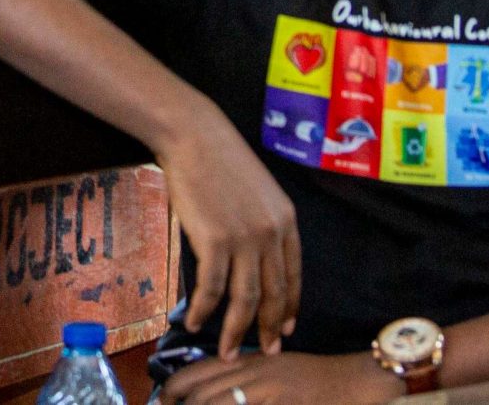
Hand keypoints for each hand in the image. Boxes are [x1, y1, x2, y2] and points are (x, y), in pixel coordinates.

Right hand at [159, 103, 302, 359]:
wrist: (194, 135)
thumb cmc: (219, 158)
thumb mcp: (257, 191)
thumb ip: (262, 223)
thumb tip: (253, 257)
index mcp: (286, 221)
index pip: (294, 276)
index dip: (291, 307)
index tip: (287, 329)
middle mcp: (271, 234)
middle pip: (274, 294)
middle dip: (270, 329)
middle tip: (264, 352)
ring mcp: (245, 239)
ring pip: (245, 300)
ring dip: (236, 331)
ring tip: (228, 351)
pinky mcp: (216, 241)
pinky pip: (213, 289)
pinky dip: (205, 311)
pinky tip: (196, 322)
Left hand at [162, 351, 402, 403]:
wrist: (355, 381)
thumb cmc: (313, 380)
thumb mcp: (273, 373)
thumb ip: (243, 381)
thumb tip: (207, 396)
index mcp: (247, 363)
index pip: (198, 373)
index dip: (173, 389)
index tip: (161, 402)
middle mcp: (253, 374)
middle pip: (201, 393)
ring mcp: (269, 391)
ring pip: (219, 403)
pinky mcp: (284, 403)